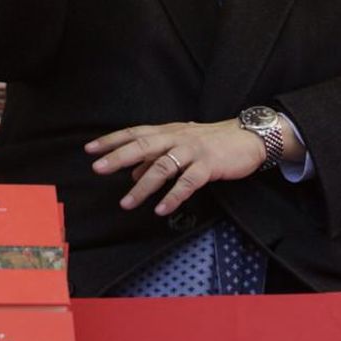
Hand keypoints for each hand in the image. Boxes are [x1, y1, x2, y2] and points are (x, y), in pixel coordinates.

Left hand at [86, 120, 266, 215]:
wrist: (249, 137)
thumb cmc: (213, 141)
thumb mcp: (182, 143)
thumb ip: (157, 156)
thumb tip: (132, 174)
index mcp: (169, 131)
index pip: (135, 133)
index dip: (112, 140)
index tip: (91, 150)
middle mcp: (178, 137)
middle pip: (143, 145)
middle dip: (119, 157)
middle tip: (98, 169)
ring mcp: (193, 150)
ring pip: (163, 166)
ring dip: (143, 186)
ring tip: (127, 203)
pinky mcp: (209, 165)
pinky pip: (188, 182)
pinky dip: (173, 196)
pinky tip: (162, 209)